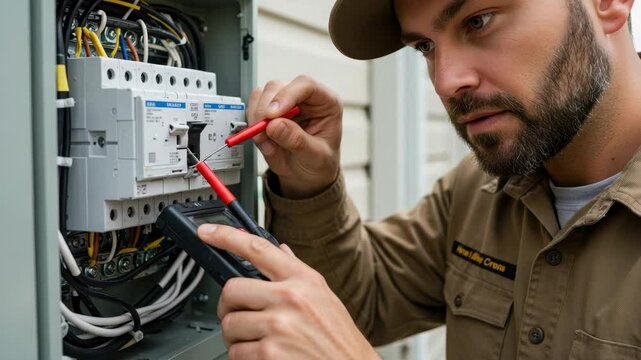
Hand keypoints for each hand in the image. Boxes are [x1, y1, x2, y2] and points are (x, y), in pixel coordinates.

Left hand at [197, 224, 378, 359]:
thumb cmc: (337, 336)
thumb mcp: (323, 295)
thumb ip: (296, 272)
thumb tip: (279, 250)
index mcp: (302, 280)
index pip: (258, 248)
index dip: (226, 236)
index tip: (207, 231)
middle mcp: (290, 298)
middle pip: (232, 290)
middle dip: (229, 306)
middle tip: (240, 315)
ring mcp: (279, 326)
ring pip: (229, 324)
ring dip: (237, 337)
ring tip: (258, 339)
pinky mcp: (269, 353)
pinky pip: (235, 352)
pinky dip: (243, 357)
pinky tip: (264, 355)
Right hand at [248, 76, 341, 198]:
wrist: (307, 175)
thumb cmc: (319, 162)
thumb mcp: (315, 157)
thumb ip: (297, 141)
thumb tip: (275, 125)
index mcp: (326, 103)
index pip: (306, 85)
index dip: (287, 95)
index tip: (273, 114)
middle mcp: (304, 98)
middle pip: (278, 87)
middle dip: (265, 109)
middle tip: (263, 131)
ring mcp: (284, 103)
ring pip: (261, 95)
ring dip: (257, 118)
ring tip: (266, 141)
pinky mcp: (268, 111)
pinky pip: (252, 109)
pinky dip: (252, 126)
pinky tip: (264, 141)